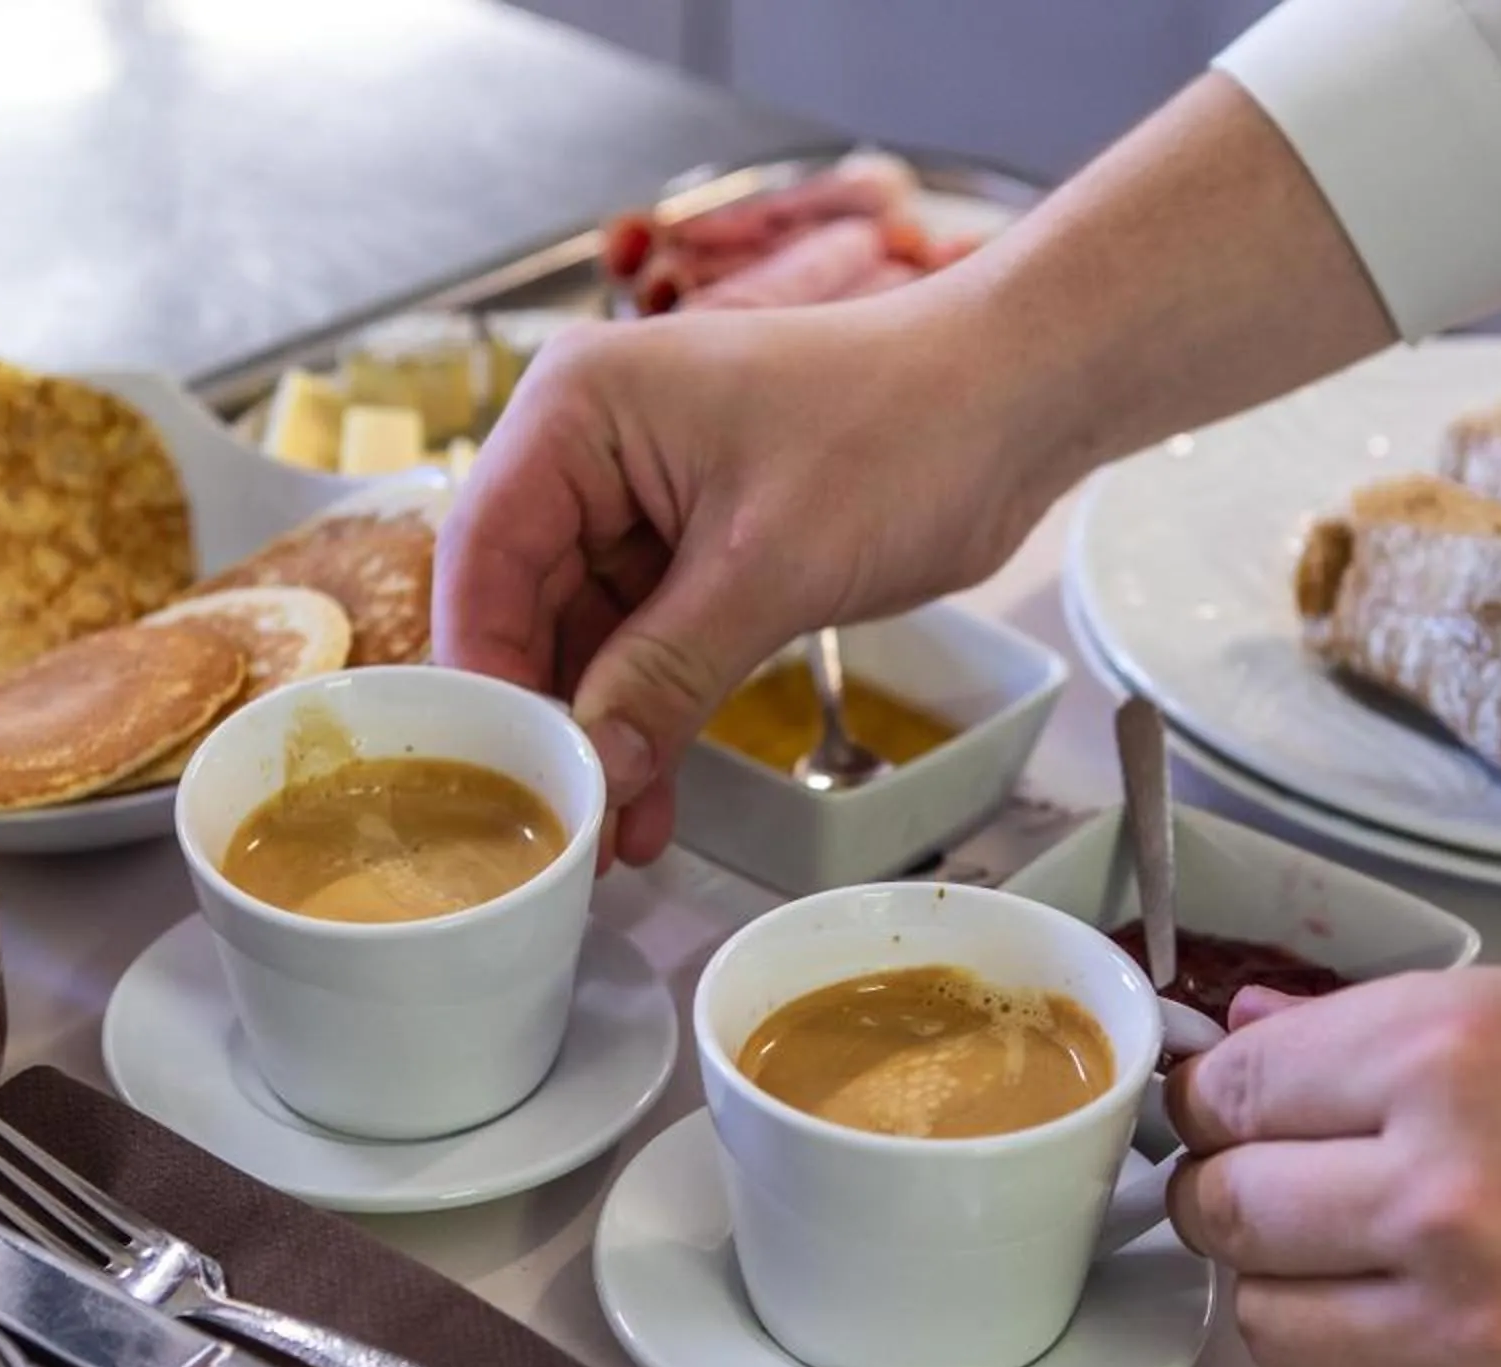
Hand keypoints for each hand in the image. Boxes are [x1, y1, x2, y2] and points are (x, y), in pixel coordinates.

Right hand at [431, 287, 1063, 863]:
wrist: (1017, 400)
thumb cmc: (904, 429)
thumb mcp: (771, 566)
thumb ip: (665, 672)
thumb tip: (593, 767)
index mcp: (578, 410)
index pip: (484, 554)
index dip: (484, 670)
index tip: (499, 768)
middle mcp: (590, 448)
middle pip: (521, 603)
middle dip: (545, 716)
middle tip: (556, 822)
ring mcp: (640, 500)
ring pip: (583, 637)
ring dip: (600, 731)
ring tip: (611, 832)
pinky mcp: (693, 548)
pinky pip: (644, 644)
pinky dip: (648, 714)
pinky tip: (651, 794)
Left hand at [1162, 967, 1500, 1366]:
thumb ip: (1383, 1032)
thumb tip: (1249, 1030)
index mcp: (1447, 1057)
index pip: (1229, 1091)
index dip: (1213, 1104)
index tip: (1224, 1114)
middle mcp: (1439, 1192)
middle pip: (1224, 1210)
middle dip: (1233, 1196)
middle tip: (1274, 1186)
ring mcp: (1470, 1326)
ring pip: (1267, 1322)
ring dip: (1288, 1289)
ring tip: (1359, 1258)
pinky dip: (1364, 1364)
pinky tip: (1434, 1320)